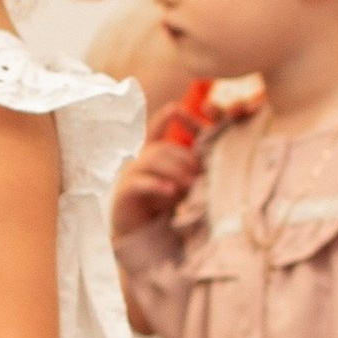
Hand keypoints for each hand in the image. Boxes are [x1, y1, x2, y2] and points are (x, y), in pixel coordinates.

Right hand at [110, 104, 201, 238]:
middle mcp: (137, 159)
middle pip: (162, 148)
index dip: (164, 118)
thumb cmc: (163, 200)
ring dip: (174, 171)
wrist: (141, 229)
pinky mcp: (124, 192)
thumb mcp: (180, 179)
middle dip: (184, 159)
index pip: (155, 130)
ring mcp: (129, 174)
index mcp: (150, 153)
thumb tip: (213, 158)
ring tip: (190, 184)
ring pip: (152, 161)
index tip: (175, 107)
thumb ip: (190, 167)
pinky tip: (171, 192)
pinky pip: (140, 183)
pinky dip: (158, 185)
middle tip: (201, 172)